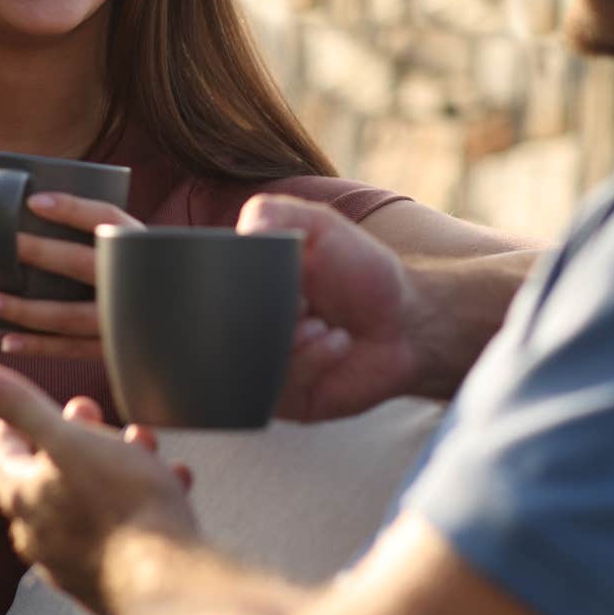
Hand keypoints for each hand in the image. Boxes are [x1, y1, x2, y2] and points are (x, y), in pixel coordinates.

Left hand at [0, 191, 142, 358]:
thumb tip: (39, 216)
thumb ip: (104, 240)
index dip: (71, 208)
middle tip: (4, 245)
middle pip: (82, 263)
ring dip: (24, 309)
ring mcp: (127, 320)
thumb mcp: (140, 253)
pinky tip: (8, 341)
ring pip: (68, 315)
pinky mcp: (118, 350)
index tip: (34, 201)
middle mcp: (136, 283)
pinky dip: (39, 346)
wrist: (189, 329)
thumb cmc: (152, 282)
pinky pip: (72, 349)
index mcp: (142, 247)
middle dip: (40, 253)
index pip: (106, 218)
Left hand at [0, 361, 195, 614]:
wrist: (167, 579)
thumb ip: (21, 406)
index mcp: (24, 498)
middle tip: (91, 413)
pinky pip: (119, 529)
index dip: (10, 419)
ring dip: (113, 465)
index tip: (29, 402)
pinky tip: (172, 484)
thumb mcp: (70, 439)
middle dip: (71, 436)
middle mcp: (39, 535)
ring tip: (142, 446)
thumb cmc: (122, 505)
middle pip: (44, 475)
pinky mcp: (108, 579)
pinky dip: (140, 501)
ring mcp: (73, 561)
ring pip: (86, 499)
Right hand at [239, 195, 418, 421]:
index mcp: (242, 288)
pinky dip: (310, 361)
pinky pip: (277, 391)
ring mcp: (263, 367)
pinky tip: (338, 342)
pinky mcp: (287, 400)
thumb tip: (241, 232)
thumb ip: (274, 213)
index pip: (206, 290)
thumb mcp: (319, 226)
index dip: (230, 284)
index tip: (269, 274)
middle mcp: (245, 330)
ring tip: (320, 323)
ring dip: (287, 341)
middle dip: (261, 317)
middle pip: (218, 331)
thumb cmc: (360, 270)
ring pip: (244, 364)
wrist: (406, 320)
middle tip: (300, 303)